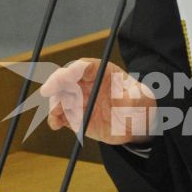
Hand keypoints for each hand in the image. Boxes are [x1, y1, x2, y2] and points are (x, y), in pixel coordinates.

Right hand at [38, 58, 157, 144]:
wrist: (136, 125)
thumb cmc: (141, 104)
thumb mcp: (143, 99)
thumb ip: (135, 99)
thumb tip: (128, 100)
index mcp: (102, 72)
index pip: (84, 67)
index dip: (72, 70)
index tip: (64, 77)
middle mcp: (87, 83)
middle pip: (66, 79)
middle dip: (56, 84)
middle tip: (48, 93)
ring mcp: (79, 99)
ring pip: (60, 97)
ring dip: (55, 104)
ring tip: (56, 114)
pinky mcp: (76, 116)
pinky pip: (62, 116)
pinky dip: (56, 119)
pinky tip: (56, 124)